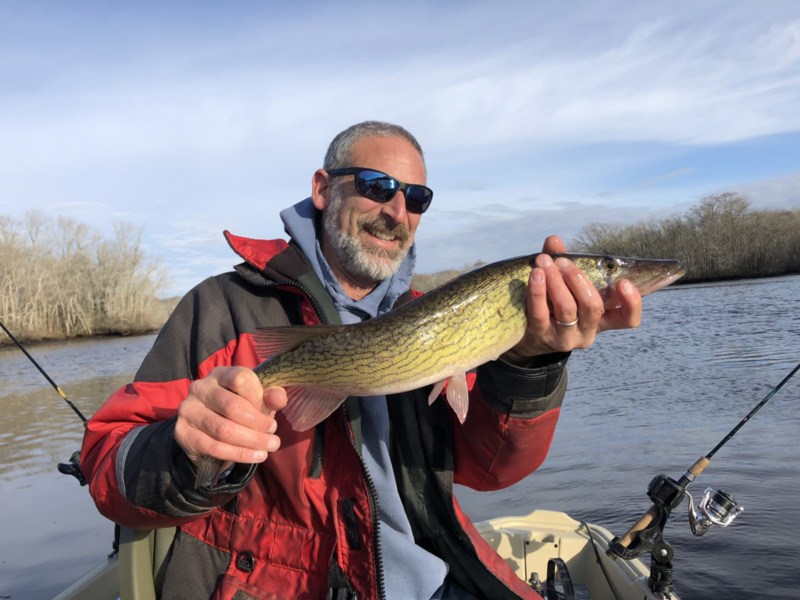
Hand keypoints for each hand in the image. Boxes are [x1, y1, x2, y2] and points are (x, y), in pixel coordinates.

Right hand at [174, 366, 287, 469]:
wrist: (207, 433)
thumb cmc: (239, 410)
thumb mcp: (257, 400)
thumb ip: (269, 397)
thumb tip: (279, 399)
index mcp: (220, 374)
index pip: (241, 379)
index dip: (259, 398)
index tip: (272, 415)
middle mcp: (200, 388)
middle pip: (232, 406)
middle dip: (258, 424)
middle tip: (273, 436)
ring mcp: (188, 410)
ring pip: (223, 429)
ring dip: (251, 441)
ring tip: (269, 448)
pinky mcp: (183, 433)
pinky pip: (214, 447)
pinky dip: (238, 454)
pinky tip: (255, 456)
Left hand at [503, 235, 641, 361]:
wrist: (527, 336)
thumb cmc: (552, 305)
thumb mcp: (563, 286)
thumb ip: (562, 264)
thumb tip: (554, 240)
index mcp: (602, 320)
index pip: (627, 319)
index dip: (632, 303)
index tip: (623, 282)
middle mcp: (587, 332)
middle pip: (593, 307)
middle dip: (578, 280)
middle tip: (562, 262)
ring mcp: (565, 337)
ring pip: (567, 308)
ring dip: (556, 281)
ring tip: (545, 262)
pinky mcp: (542, 336)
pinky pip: (541, 313)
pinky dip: (538, 291)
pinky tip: (535, 275)